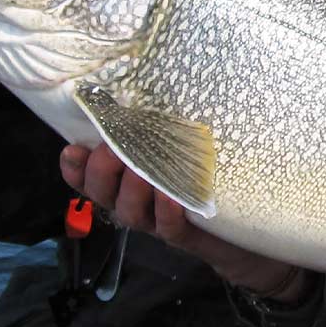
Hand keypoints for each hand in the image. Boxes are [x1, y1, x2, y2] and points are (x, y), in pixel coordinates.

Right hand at [59, 143, 314, 301]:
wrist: (252, 238)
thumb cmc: (215, 186)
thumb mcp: (187, 154)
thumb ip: (166, 133)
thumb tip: (159, 88)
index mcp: (132, 184)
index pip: (90, 179)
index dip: (75, 168)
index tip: (73, 148)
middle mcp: (142, 205)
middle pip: (105, 196)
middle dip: (101, 174)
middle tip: (110, 152)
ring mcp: (164, 222)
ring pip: (132, 214)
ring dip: (132, 190)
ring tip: (139, 171)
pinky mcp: (193, 237)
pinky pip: (171, 229)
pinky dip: (167, 213)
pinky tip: (170, 198)